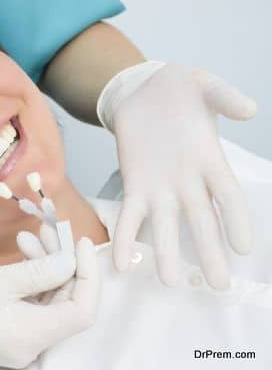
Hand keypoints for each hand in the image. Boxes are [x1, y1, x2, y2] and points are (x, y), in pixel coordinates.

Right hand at [0, 246, 98, 369]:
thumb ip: (39, 272)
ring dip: (45, 269)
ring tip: (29, 237)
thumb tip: (71, 262)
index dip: (89, 275)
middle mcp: (29, 346)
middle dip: (64, 265)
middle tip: (52, 231)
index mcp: (31, 336)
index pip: (82, 310)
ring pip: (47, 303)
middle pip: (65, 305)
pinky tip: (20, 254)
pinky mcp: (5, 334)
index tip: (82, 242)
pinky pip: (29, 307)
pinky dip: (30, 281)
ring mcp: (17, 342)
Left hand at [98, 61, 256, 289]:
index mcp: (210, 160)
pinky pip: (130, 216)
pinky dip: (126, 238)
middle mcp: (188, 181)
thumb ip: (224, 96)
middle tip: (218, 285)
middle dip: (210, 252)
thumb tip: (248, 108)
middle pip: (201, 222)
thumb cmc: (177, 89)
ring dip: (166, 253)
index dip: (237, 220)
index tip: (244, 247)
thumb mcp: (203, 84)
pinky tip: (121, 262)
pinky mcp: (134, 184)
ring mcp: (160, 187)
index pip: (228, 196)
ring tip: (168, 282)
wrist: (141, 91)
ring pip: (166, 225)